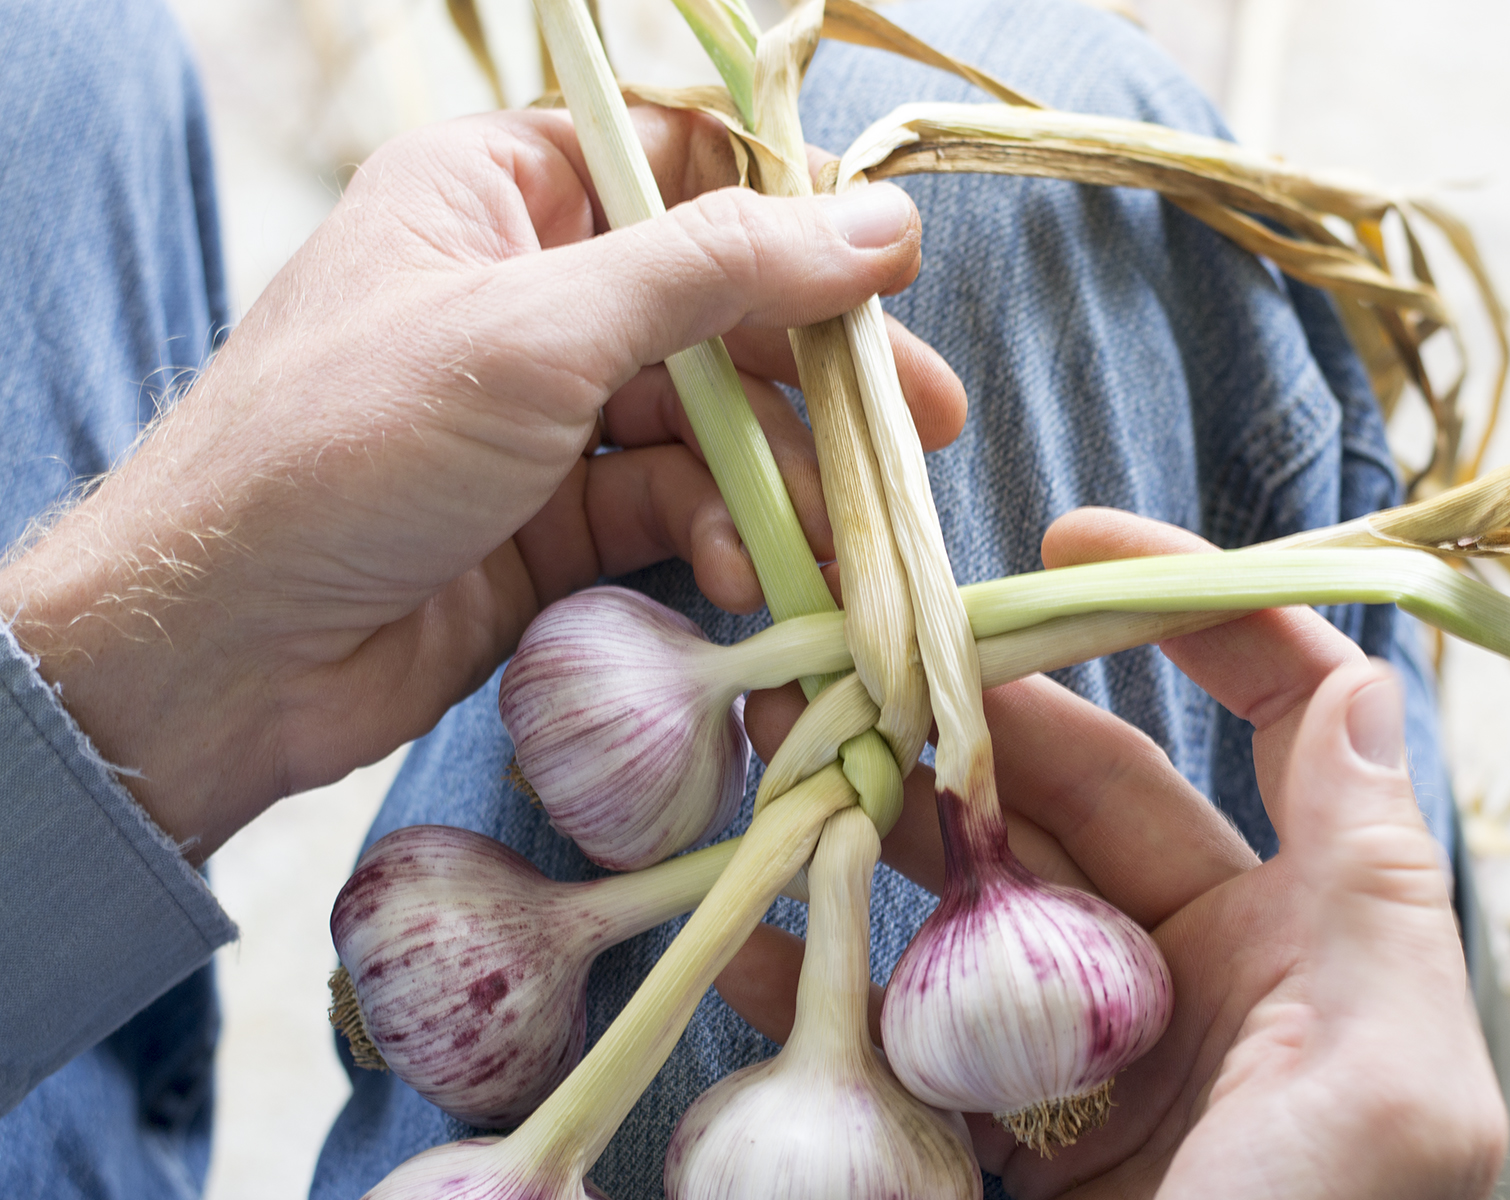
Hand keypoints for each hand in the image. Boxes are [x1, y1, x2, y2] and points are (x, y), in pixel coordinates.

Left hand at [0, 106, 963, 859]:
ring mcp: (545, 414)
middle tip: (924, 429)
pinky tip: (742, 581)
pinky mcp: (555, 522)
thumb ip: (716, 272)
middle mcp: (532, 292)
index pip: (683, 162)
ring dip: (777, 484)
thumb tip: (879, 227)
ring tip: (835, 547)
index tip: (888, 275)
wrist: (219, 654)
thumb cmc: (346, 445)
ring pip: (708, 425)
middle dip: (813, 376)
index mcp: (502, 190)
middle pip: (718, 307)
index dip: (791, 212)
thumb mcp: (538, 330)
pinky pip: (672, 510)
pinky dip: (717, 541)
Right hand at [726, 508, 1505, 1198]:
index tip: (1066, 546)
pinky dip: (834, 956)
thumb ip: (1377, 886)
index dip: (1189, 611)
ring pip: (973, 883)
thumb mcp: (1387, 1097)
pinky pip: (900, 1008)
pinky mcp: (980, 1126)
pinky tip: (767, 915)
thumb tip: (1363, 682)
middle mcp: (1194, 978)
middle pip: (1081, 786)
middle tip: (853, 657)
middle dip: (972, 707)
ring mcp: (1075, 1049)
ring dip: (884, 813)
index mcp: (1310, 949)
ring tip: (785, 754)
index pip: (1278, 723)